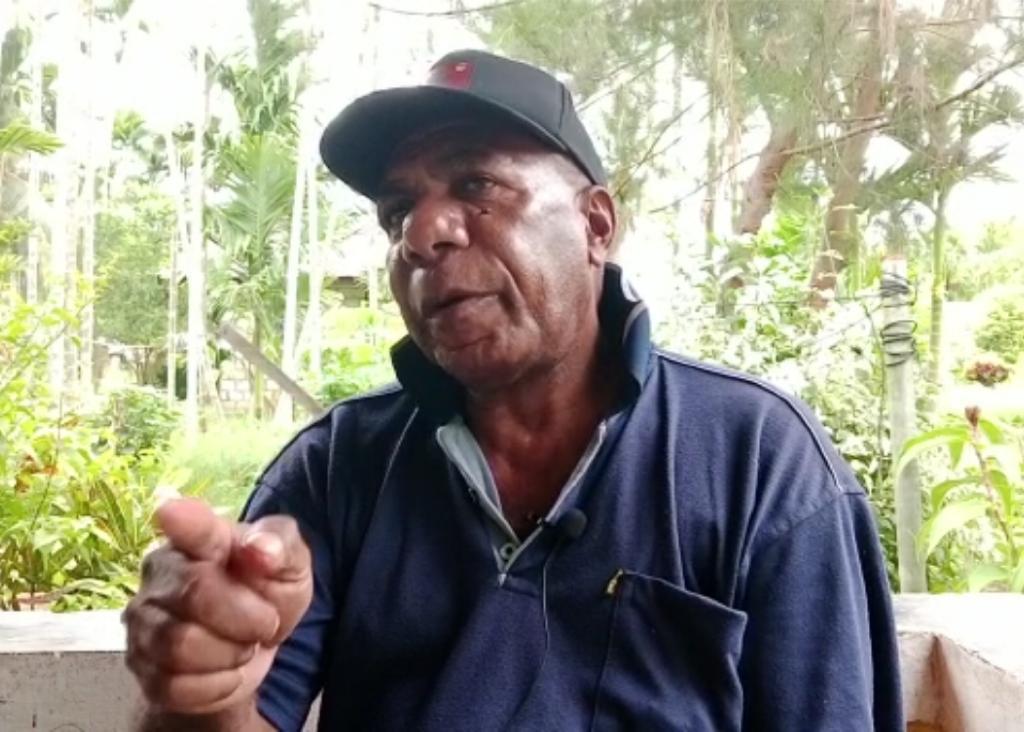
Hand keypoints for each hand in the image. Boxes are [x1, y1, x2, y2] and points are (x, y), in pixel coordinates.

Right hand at [123, 498, 312, 715]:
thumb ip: (281, 546)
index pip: (191, 527)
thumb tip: (260, 548)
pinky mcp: (141, 667)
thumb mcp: (290, 563)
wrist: (253, 646)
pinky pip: (175, 686)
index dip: (183, 521)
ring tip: (242, 643)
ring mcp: (144, 621)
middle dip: (247, 617)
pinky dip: (216, 685)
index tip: (171, 512)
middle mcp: (160, 573)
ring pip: (180, 646)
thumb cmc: (266, 590)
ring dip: (230, 653)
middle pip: (195, 595)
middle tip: (265, 621)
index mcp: (198, 538)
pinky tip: (223, 668)